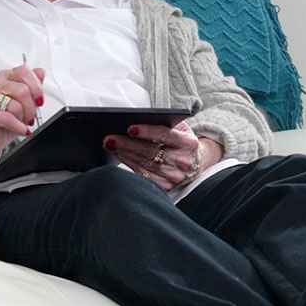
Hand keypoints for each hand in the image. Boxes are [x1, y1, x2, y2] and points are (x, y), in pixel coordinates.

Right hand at [0, 64, 44, 161]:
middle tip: (29, 117)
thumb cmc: (5, 121)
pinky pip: (6, 118)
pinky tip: (20, 129)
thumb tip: (40, 72)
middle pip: (22, 90)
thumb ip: (32, 87)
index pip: (23, 71)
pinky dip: (17, 126)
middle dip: (31, 108)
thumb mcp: (24, 103)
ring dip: (23, 118)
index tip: (39, 101)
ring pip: (15, 105)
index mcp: (5, 76)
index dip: (36, 87)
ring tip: (20, 123)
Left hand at [103, 121, 222, 190]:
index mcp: (188, 143)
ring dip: (123, 153)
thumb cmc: (182, 141)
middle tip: (109, 137)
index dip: (148, 131)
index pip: (166, 135)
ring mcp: (174, 176)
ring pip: (143, 164)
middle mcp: (183, 161)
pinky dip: (128, 163)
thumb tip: (136, 119)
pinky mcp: (166, 186)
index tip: (130, 128)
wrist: (196, 162)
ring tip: (109, 144)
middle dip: (127, 144)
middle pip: (150, 152)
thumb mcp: (181, 128)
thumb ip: (164, 123)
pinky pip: (142, 175)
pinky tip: (118, 155)